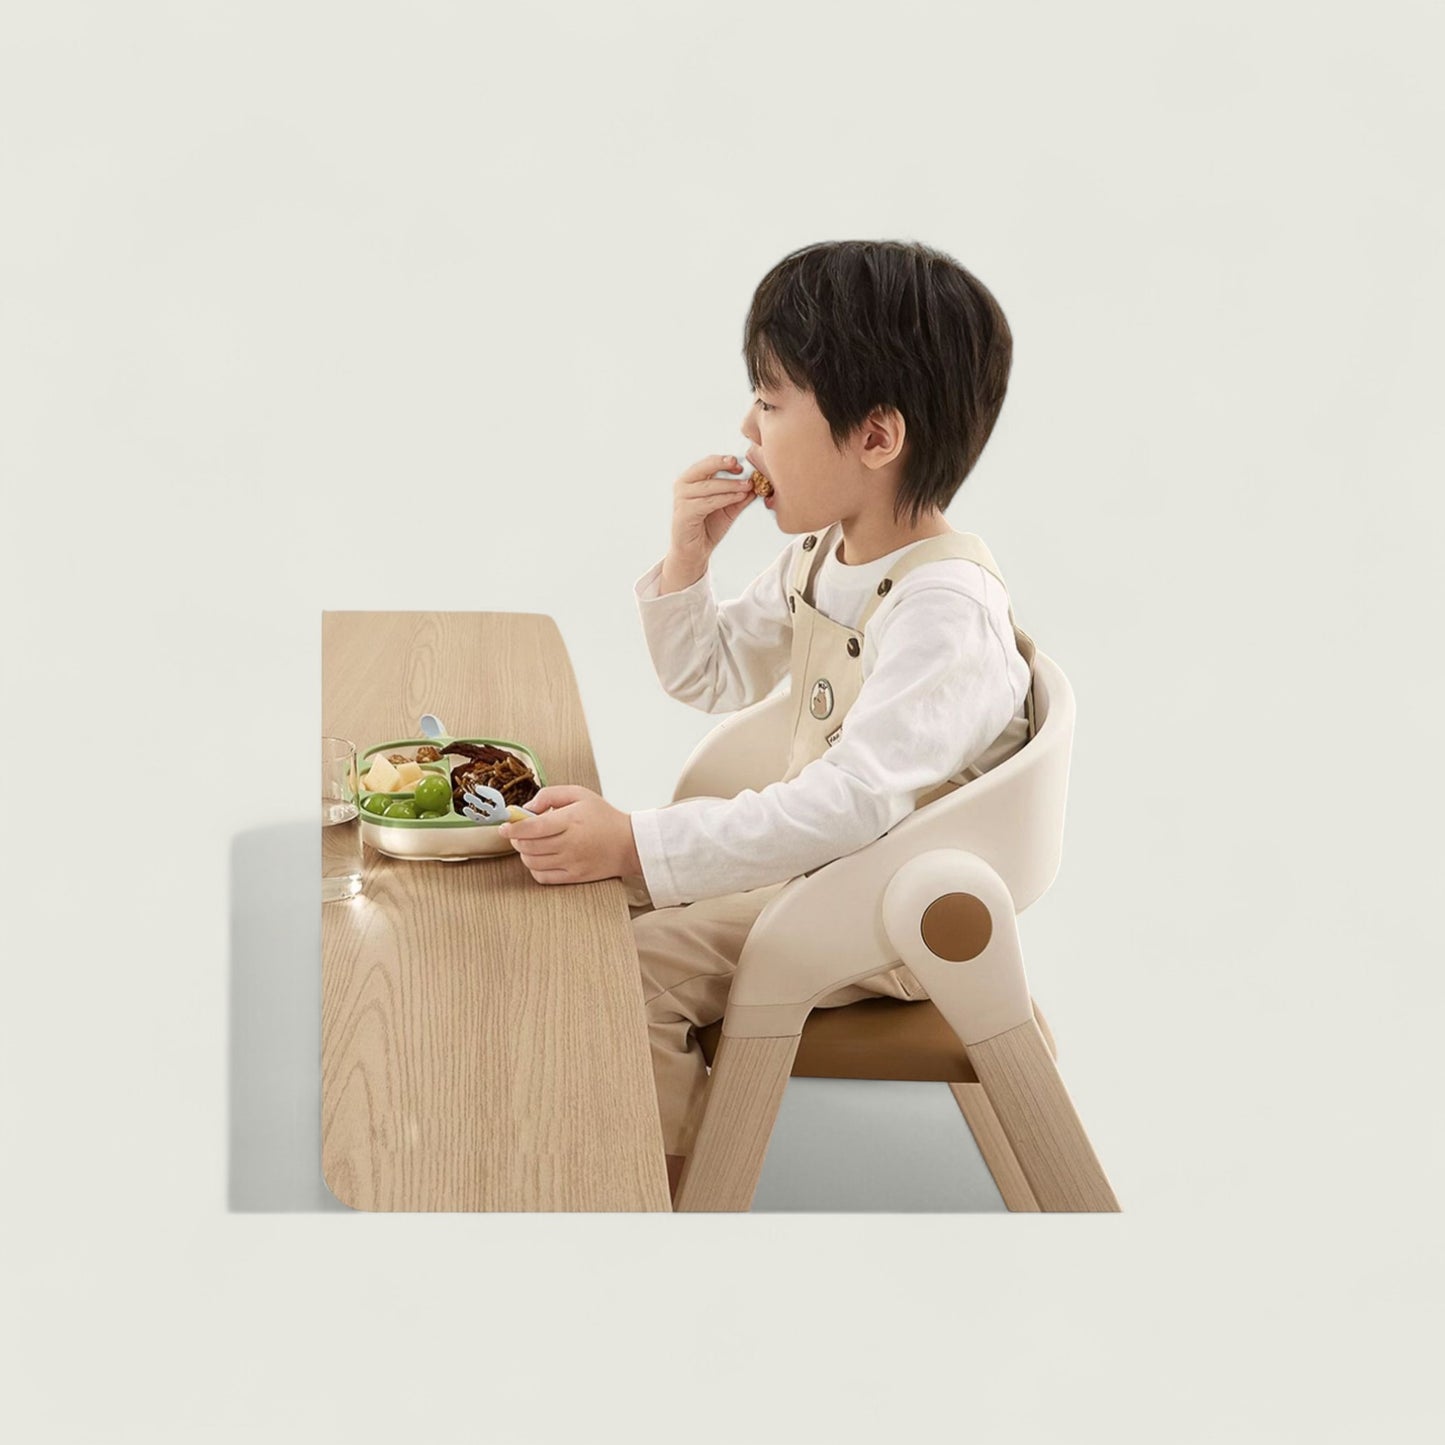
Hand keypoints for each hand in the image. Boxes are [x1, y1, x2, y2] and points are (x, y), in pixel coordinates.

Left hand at [498, 784, 641, 885]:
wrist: (629, 844)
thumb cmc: (604, 816)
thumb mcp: (580, 794)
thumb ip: (550, 795)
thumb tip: (527, 807)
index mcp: (570, 820)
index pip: (531, 828)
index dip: (512, 827)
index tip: (504, 825)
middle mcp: (570, 843)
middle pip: (528, 846)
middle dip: (516, 839)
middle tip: (517, 832)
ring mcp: (571, 862)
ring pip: (532, 862)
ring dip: (524, 853)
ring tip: (530, 844)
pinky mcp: (574, 876)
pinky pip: (543, 877)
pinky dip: (534, 868)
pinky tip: (540, 858)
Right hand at [666, 452, 757, 580]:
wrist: (694, 551)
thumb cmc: (708, 527)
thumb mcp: (728, 508)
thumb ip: (739, 496)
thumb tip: (756, 484)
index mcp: (691, 479)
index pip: (708, 462)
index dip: (724, 460)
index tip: (740, 464)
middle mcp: (683, 485)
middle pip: (704, 467)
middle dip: (723, 465)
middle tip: (741, 467)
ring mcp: (681, 499)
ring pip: (709, 485)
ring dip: (731, 485)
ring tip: (748, 486)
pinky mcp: (684, 513)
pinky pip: (708, 502)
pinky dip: (725, 498)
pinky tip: (739, 497)